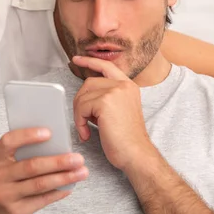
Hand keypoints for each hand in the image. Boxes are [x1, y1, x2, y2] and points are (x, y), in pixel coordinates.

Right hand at [0, 127, 88, 213]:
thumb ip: (24, 157)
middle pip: (31, 165)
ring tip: (82, 172)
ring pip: (40, 183)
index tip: (49, 133)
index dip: (28, 136)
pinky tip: (70, 187)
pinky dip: (59, 192)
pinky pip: (42, 200)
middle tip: (78, 158)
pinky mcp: (15, 211)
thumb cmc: (7, 186)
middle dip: (58, 161)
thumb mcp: (7, 169)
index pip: (8, 141)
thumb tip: (58, 146)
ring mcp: (5, 195)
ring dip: (64, 177)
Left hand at [71, 55, 152, 170]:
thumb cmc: (126, 140)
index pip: (106, 66)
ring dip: (80, 114)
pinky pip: (81, 107)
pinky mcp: (105, 102)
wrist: (136, 154)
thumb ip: (107, 98)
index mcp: (128, 86)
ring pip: (83, 95)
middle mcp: (123, 85)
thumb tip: (86, 95)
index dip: (90, 61)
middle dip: (81, 101)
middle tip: (84, 120)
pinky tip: (87, 133)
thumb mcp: (119, 111)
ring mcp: (115, 92)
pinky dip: (80, 122)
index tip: (77, 59)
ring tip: (87, 129)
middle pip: (89, 82)